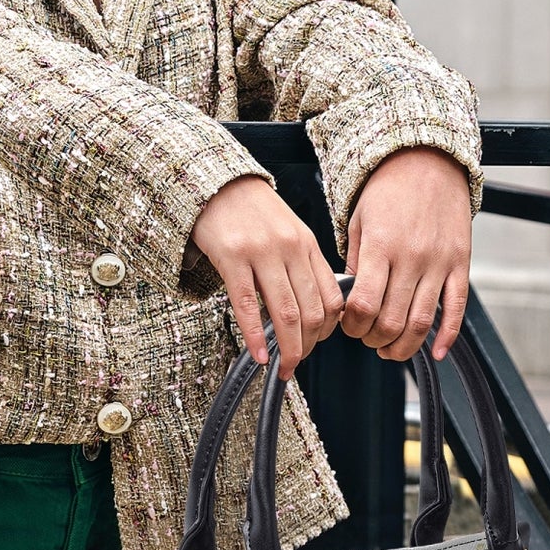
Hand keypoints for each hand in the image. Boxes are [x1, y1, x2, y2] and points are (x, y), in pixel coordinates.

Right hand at [191, 176, 343, 379]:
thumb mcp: (288, 233)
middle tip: (296, 364)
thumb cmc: (251, 212)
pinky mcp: (232, 257)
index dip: (328, 331)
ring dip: (287, 348)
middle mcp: (290, 249)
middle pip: (312, 311)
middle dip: (307, 347)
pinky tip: (258, 355)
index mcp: (307, 245)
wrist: (216, 183)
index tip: (316, 346)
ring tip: (282, 366)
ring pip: (286, 313)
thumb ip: (302, 266)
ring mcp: (261, 253)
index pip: (332, 298)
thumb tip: (314, 309)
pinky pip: (248, 305)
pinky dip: (255, 336)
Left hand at [340, 147, 472, 360]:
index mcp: (381, 246)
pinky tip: (437, 353)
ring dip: (403, 347)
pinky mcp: (460, 264)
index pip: (362, 305)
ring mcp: (439, 262)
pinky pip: (456, 309)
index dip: (352, 326)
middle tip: (367, 337)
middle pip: (391, 321)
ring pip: (421, 323)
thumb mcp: (359, 222)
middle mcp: (412, 257)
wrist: (428, 159)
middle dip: (373, 339)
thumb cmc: (388, 190)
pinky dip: (447, 337)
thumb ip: (357, 264)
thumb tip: (353, 304)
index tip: (348, 326)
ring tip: (390, 349)